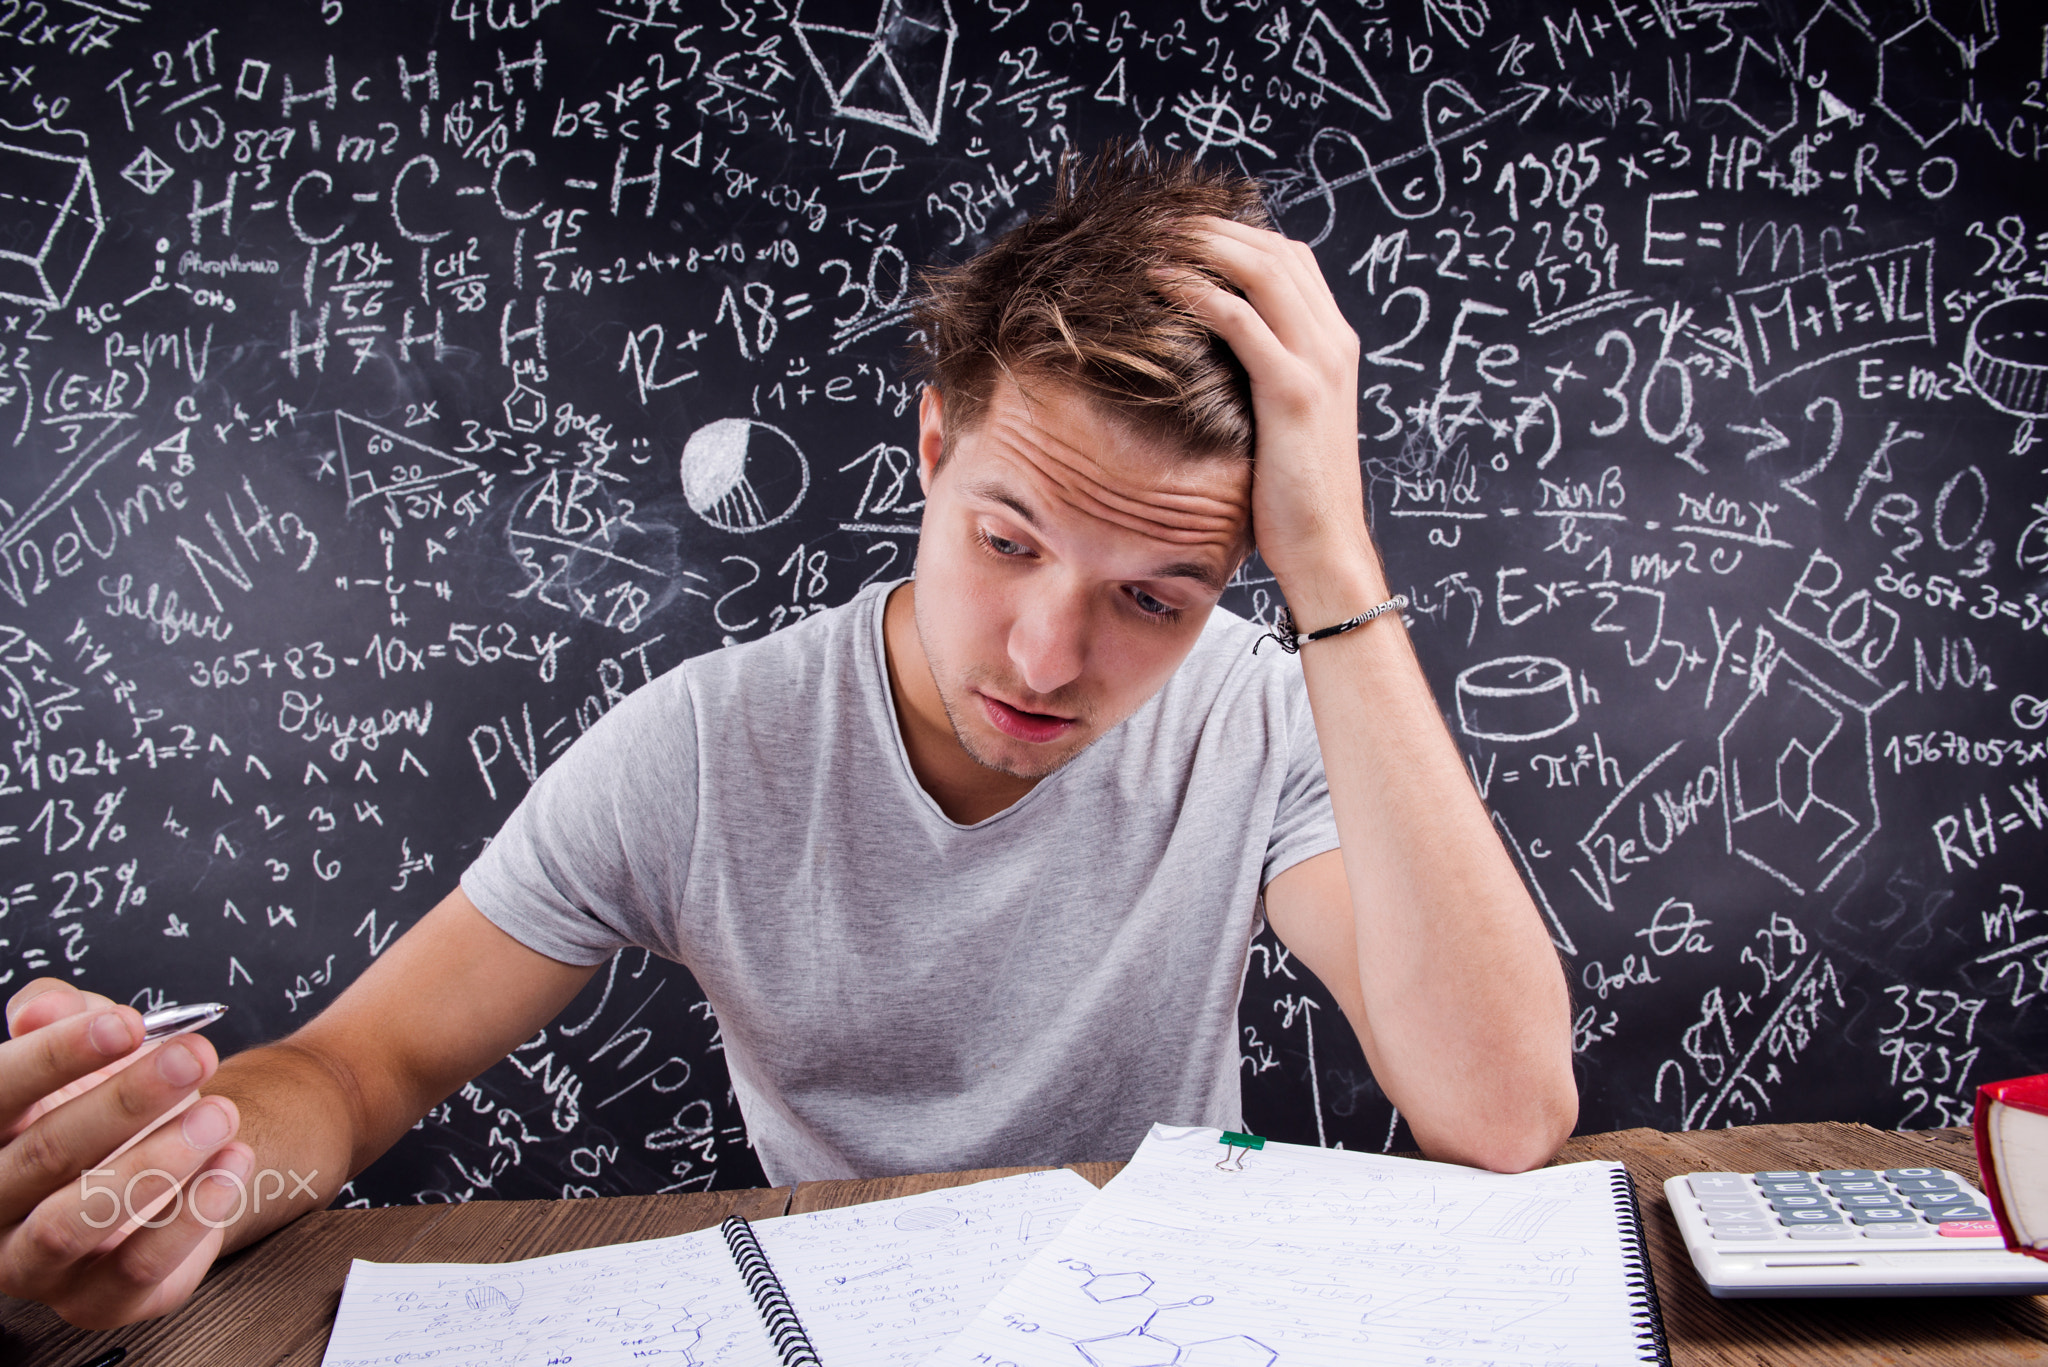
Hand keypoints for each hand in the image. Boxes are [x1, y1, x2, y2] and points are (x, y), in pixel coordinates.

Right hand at [0, 979, 250, 1328]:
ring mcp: (35, 1262)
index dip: (57, 1055)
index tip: (127, 1024)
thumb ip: (61, 1011)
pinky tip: (231, 1165)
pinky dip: (191, 1215)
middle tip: (193, 1058)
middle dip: (125, 1101)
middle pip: (44, 1154)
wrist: (174, 1152)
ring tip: (219, 1115)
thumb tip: (43, 1007)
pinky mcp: (96, 1300)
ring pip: (76, 1222)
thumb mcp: (89, 1040)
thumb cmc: (115, 1096)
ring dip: (155, 1164)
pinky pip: (137, 1269)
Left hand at [1161, 217, 1387, 621]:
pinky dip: (1199, 290)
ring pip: (1261, 269)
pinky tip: (1161, 281)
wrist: (1325, 547)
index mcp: (1333, 344)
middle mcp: (1333, 341)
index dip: (1235, 233)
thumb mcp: (1279, 423)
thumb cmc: (1291, 496)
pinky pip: (1242, 319)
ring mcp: (1319, 362)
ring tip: (1153, 235)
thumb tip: (1206, 360)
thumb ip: (1257, 380)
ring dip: (1203, 244)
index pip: (1288, 258)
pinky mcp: (1294, 390)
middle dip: (1214, 226)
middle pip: (1274, 249)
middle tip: (1157, 218)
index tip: (1181, 228)